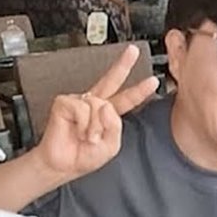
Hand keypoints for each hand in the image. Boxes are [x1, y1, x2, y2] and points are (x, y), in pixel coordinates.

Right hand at [36, 44, 159, 181]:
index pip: (126, 98)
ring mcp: (80, 101)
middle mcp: (94, 104)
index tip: (153, 81)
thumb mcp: (111, 146)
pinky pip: (83, 108)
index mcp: (107, 113)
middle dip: (123, 64)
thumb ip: (115, 126)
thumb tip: (105, 106)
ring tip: (87, 137)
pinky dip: (83, 124)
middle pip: (112, 79)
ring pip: (99, 105)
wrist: (63, 165)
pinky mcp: (64, 102)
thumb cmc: (84, 156)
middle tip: (133, 51)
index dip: (140, 90)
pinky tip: (77, 131)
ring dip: (95, 127)